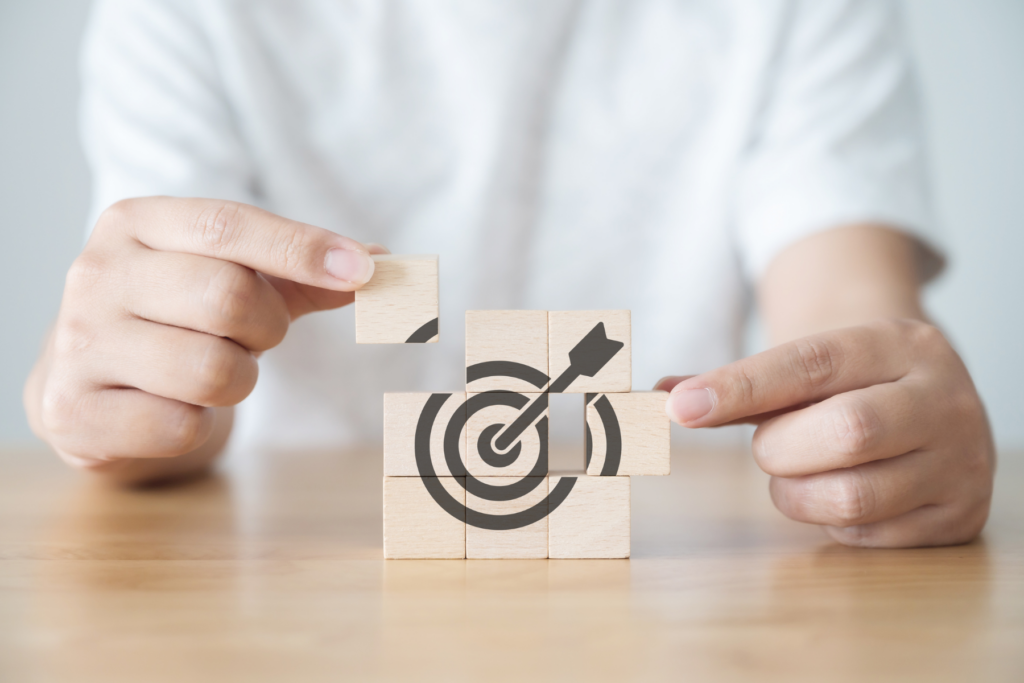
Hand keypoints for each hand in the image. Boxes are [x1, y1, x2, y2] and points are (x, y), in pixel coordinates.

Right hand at [25, 197, 383, 475]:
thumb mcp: (230, 277)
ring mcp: (78, 343)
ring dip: (237, 378)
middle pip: (226, 296)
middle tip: (255, 335)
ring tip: (213, 368)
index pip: (227, 224)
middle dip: (266, 326)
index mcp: (136, 223)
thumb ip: (301, 271)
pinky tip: (174, 407)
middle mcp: (96, 273)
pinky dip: (199, 424)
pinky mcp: (73, 412)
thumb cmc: (176, 317)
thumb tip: (383, 262)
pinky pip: (179, 426)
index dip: (301, 248)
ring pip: (210, 369)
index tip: (364, 270)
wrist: (86, 381)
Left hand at [657, 319, 994, 547]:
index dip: (740, 387)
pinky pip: (868, 535)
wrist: (934, 398)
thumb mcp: (807, 368)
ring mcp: (960, 460)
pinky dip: (833, 521)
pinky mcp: (959, 516)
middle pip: (845, 432)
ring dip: (798, 494)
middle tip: (772, 447)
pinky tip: (841, 491)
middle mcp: (942, 397)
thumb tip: (661, 394)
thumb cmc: (850, 385)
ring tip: (801, 472)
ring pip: (853, 496)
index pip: (811, 363)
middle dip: (781, 449)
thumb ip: (737, 383)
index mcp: (899, 343)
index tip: (680, 407)